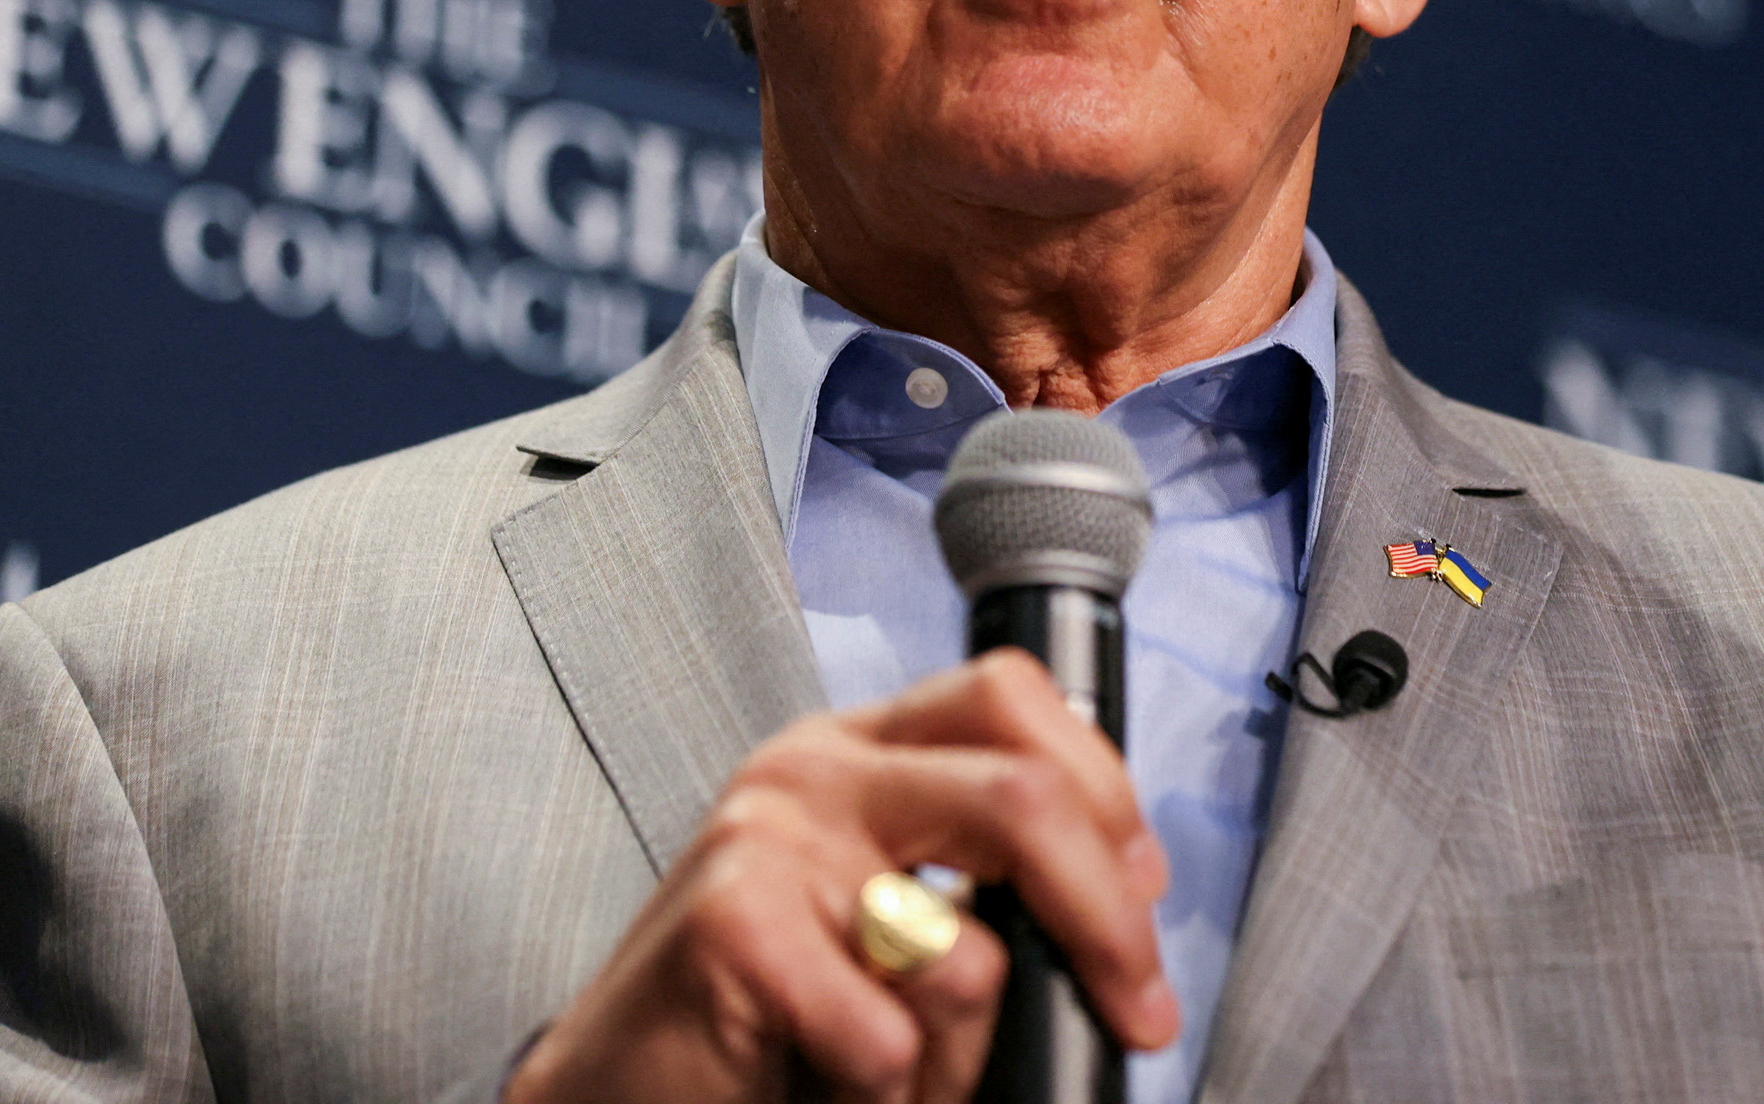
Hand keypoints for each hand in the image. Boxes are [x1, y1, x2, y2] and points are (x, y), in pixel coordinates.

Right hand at [505, 650, 1176, 1103]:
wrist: (620, 1088)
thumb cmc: (769, 1014)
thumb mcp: (892, 918)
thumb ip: (984, 879)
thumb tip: (1125, 896)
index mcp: (864, 748)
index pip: (1014, 698)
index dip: (1106, 791)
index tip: (1142, 893)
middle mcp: (814, 766)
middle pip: (1021, 796)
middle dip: (1106, 921)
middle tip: (1138, 1012)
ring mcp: (767, 833)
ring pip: (961, 949)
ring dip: (960, 1049)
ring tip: (899, 1068)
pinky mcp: (732, 918)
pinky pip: (886, 1027)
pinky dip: (884, 1084)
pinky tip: (829, 1075)